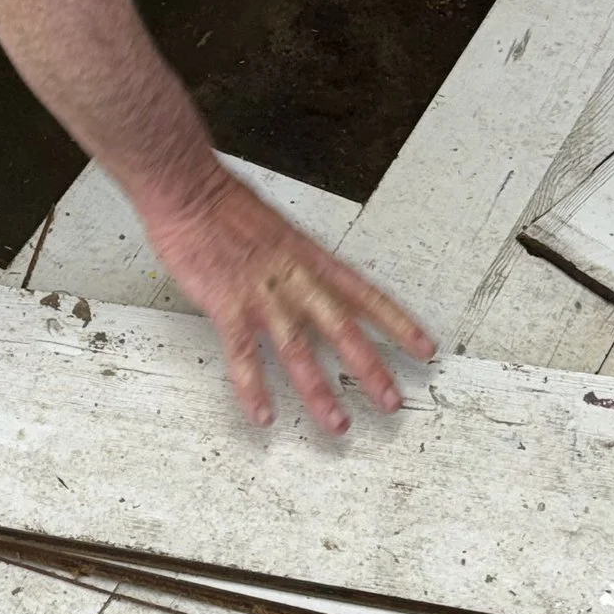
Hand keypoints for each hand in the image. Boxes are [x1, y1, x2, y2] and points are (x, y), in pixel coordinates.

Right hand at [140, 166, 436, 434]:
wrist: (188, 190)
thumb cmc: (226, 204)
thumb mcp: (280, 228)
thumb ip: (298, 260)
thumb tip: (312, 279)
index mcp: (311, 258)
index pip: (367, 295)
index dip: (398, 323)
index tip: (424, 347)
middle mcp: (294, 278)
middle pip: (343, 329)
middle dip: (370, 369)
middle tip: (391, 401)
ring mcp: (262, 295)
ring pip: (299, 350)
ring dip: (320, 391)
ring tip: (338, 423)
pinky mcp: (227, 306)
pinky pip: (243, 355)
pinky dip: (253, 389)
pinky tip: (263, 414)